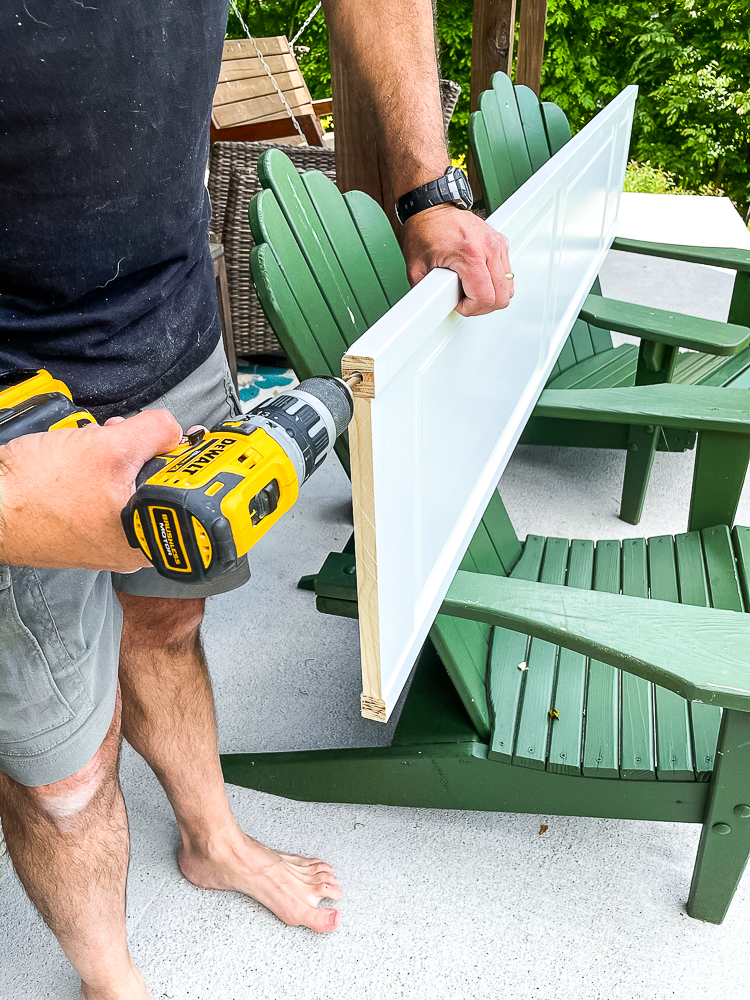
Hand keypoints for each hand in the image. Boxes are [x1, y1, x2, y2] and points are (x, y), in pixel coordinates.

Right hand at [0, 409, 181, 570]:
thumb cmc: (38, 491)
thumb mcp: (109, 448)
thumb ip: (154, 432)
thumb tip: (173, 429)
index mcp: (145, 540)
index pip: (186, 497)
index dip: (182, 461)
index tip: (175, 442)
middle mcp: (129, 549)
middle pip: (158, 490)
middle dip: (146, 454)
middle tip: (130, 437)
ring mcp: (103, 542)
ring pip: (130, 489)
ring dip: (120, 457)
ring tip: (101, 441)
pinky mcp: (82, 530)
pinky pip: (105, 496)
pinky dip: (99, 472)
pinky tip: (84, 456)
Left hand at [402, 204, 513, 316]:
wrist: (432, 207)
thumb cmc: (424, 231)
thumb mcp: (417, 268)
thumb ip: (428, 292)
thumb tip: (432, 308)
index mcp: (470, 254)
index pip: (485, 297)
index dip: (471, 308)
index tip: (460, 305)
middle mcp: (488, 247)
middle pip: (502, 295)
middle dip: (483, 305)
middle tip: (466, 301)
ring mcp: (497, 243)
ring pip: (508, 286)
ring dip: (491, 294)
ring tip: (472, 290)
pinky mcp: (500, 242)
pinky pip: (506, 273)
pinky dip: (495, 281)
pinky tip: (479, 278)